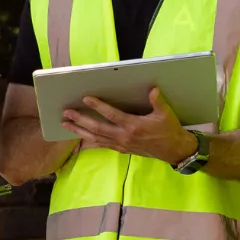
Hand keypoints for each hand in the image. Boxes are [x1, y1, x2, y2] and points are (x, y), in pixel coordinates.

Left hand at [61, 87, 197, 163]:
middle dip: (80, 120)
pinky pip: (102, 145)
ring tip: (66, 125)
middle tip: (66, 113)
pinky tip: (80, 139)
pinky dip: (89, 142)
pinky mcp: (121, 149)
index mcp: (133, 126)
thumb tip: (152, 89)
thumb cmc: (169, 130)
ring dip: (80, 131)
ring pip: (96, 139)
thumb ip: (157, 101)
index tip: (85, 98)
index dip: (98, 106)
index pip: (111, 115)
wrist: (173, 150)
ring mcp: (121, 144)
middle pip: (97, 128)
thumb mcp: (165, 114)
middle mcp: (123, 136)